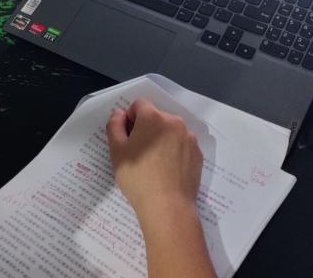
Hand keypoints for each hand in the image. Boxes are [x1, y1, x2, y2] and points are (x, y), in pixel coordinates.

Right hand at [108, 99, 213, 277]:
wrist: (168, 207)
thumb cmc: (138, 177)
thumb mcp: (116, 151)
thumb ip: (114, 125)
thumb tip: (120, 114)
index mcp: (153, 117)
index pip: (139, 104)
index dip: (130, 118)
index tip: (127, 139)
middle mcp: (174, 122)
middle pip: (156, 116)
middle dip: (146, 128)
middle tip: (139, 153)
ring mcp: (189, 138)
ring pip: (170, 131)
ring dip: (161, 139)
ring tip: (154, 164)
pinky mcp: (198, 154)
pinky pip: (182, 145)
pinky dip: (174, 151)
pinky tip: (168, 171)